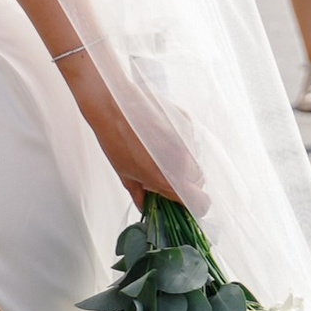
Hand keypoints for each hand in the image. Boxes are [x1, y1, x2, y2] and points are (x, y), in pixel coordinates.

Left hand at [70, 62, 185, 209]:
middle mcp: (181, 162)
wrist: (112, 104)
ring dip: (182, 159)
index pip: (198, 202)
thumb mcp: (124, 174)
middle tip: (165, 172)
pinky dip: (180, 139)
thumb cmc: (115, 140)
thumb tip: (145, 206)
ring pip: (193, 158)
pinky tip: (161, 133)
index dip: (193, 203)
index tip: (183, 198)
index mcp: (167, 179)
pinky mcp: (185, 121)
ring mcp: (184, 140)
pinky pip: (189, 138)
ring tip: (160, 150)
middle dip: (185, 179)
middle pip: (197, 179)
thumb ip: (139, 195)